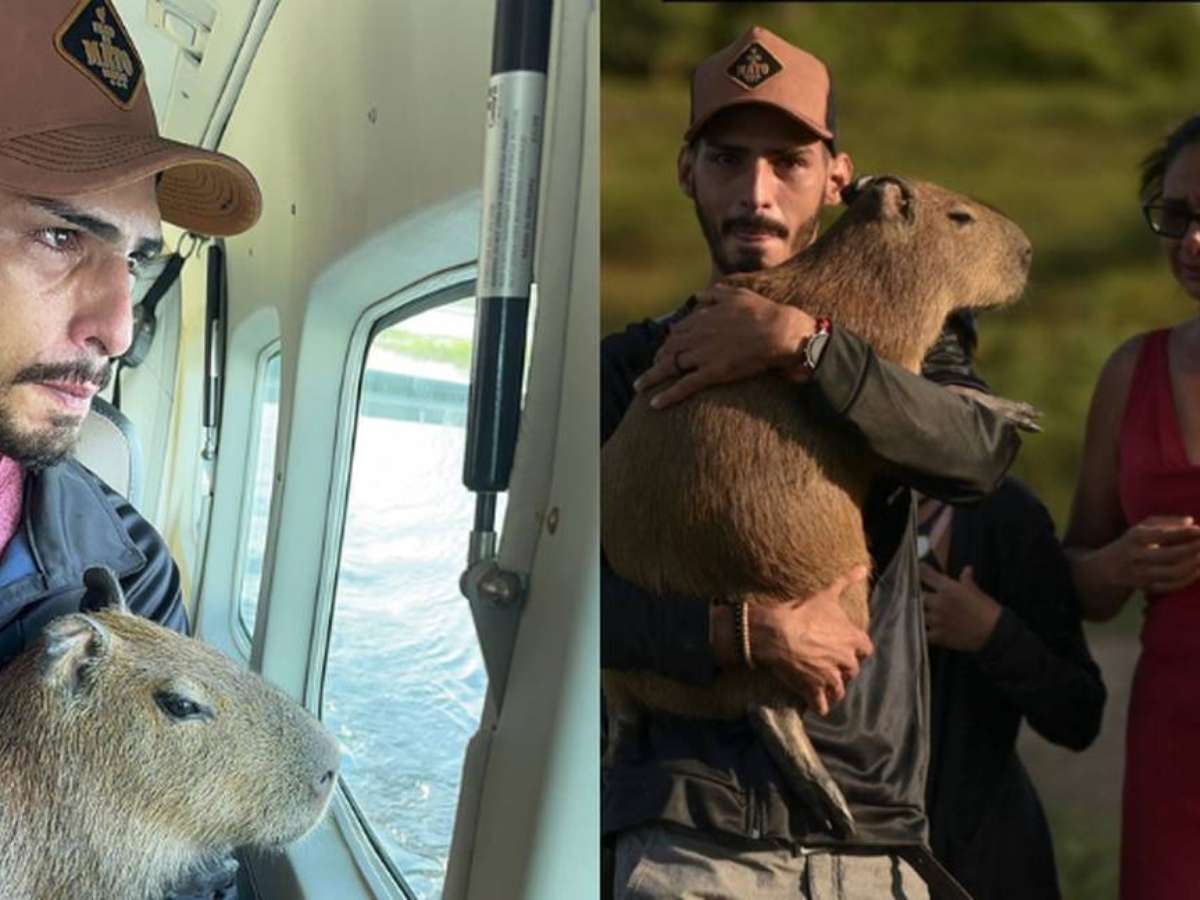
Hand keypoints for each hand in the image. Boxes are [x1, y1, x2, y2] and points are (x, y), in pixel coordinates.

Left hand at [632, 284, 815, 408]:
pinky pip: (684, 385)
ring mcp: (703, 354)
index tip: (666, 348)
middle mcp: (698, 335)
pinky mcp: (712, 373)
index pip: (678, 330)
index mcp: (704, 317)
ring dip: (652, 376)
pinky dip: (668, 395)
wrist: (780, 331)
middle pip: (668, 348)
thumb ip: (716, 293)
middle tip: (652, 368)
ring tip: (640, 385)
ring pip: (670, 366)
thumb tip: (699, 295)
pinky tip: (654, 403)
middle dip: (657, 359)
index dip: (669, 341)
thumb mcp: (738, 294)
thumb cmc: (764, 312)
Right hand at [750, 566, 873, 715]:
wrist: (775, 632)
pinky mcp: (813, 690)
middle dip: (843, 669)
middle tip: (830, 664)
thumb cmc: (801, 611)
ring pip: (840, 690)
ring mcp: (830, 678)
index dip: (857, 649)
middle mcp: (845, 661)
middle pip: (852, 671)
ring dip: (834, 689)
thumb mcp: (826, 594)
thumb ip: (846, 581)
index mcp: (852, 640)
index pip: (866, 649)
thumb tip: (863, 568)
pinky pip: (822, 705)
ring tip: (824, 686)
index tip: (847, 647)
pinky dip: (820, 705)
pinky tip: (814, 702)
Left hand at [919, 563, 1001, 651]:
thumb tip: (967, 569)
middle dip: (920, 597)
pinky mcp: (939, 636)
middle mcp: (939, 602)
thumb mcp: (977, 592)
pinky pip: (923, 633)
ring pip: (919, 614)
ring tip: (924, 614)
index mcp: (948, 588)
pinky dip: (923, 632)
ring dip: (921, 614)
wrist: (996, 634)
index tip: (919, 568)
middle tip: (923, 598)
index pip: (927, 575)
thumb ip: (967, 580)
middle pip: (919, 596)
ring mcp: (937, 619)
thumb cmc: (988, 610)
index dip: (921, 571)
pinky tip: (925, 631)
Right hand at [1099, 514, 1199, 594]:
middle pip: (1171, 555)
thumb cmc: (1133, 541)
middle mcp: (1137, 556)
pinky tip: (1198, 570)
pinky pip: (1171, 586)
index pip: (1163, 534)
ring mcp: (1141, 573)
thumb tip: (1191, 522)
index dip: (1185, 533)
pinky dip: (1188, 579)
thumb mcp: (1143, 526)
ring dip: (1194, 565)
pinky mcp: (1146, 587)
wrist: (1109, 566)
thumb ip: (1167, 521)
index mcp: (1136, 537)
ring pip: (1173, 573)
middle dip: (1194, 549)